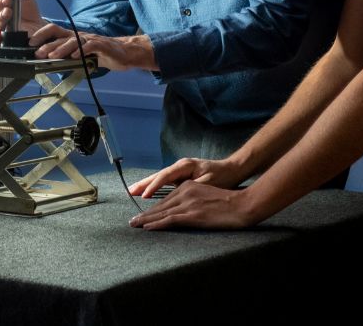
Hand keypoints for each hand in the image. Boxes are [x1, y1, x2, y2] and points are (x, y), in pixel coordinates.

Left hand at [33, 31, 155, 71]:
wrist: (124, 54)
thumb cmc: (100, 54)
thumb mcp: (80, 56)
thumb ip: (67, 57)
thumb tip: (48, 62)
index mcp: (73, 37)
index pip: (54, 31)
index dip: (42, 35)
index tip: (30, 43)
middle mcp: (80, 36)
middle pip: (61, 36)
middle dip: (48, 44)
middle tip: (37, 52)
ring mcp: (90, 39)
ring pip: (73, 41)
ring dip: (61, 49)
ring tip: (52, 56)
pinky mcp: (101, 45)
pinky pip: (90, 46)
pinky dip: (81, 51)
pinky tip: (75, 57)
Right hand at [127, 157, 245, 197]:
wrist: (232, 169)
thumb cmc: (223, 176)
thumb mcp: (209, 181)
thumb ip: (193, 186)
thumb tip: (179, 192)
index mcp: (185, 166)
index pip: (165, 176)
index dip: (154, 186)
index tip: (144, 196)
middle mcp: (179, 166)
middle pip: (158, 175)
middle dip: (143, 184)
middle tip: (129, 192)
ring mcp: (179, 171)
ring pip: (159, 178)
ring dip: (146, 185)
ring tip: (132, 191)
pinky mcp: (181, 176)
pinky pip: (164, 182)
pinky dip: (154, 187)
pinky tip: (146, 192)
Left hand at [128, 179, 259, 230]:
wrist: (242, 205)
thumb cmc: (229, 204)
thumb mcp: (207, 195)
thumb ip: (194, 199)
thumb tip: (184, 211)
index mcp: (189, 186)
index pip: (166, 199)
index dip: (153, 208)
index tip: (142, 214)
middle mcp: (186, 191)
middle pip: (161, 205)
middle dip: (145, 214)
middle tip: (132, 221)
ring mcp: (189, 203)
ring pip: (162, 212)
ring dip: (146, 220)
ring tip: (134, 225)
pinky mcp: (193, 214)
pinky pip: (170, 220)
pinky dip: (157, 224)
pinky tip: (147, 228)